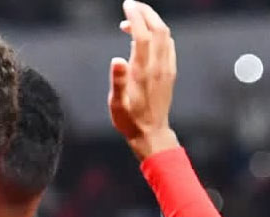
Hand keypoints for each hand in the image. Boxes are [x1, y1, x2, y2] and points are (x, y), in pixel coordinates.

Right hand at [109, 0, 179, 159]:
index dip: (135, 17)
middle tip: (132, 5)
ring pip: (166, 35)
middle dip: (146, 13)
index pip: (142, 35)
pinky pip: (169, 45)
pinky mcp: (170, 72)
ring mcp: (166, 68)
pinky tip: (148, 36)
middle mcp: (158, 66)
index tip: (126, 5)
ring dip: (152, 21)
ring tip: (135, 19)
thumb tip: (116, 59)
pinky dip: (159, 33)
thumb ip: (118, 81)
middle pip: (158, 29)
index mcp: (143, 71)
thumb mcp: (117, 104)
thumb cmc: (130, 120)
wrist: (151, 133)